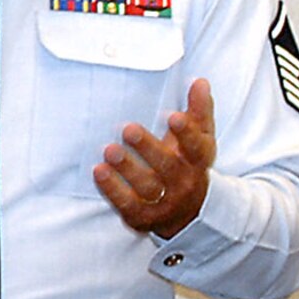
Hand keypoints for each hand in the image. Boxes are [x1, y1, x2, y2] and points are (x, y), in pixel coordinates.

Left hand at [93, 79, 215, 235]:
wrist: (189, 213)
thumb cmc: (189, 164)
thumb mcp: (200, 140)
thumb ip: (199, 111)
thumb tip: (200, 81)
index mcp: (198, 161)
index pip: (196, 147)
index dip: (186, 133)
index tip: (173, 116)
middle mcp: (184, 183)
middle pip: (168, 167)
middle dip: (148, 148)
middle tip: (128, 129)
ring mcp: (164, 203)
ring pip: (147, 187)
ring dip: (127, 169)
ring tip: (109, 150)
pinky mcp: (143, 217)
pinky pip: (127, 205)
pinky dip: (112, 190)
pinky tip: (99, 172)